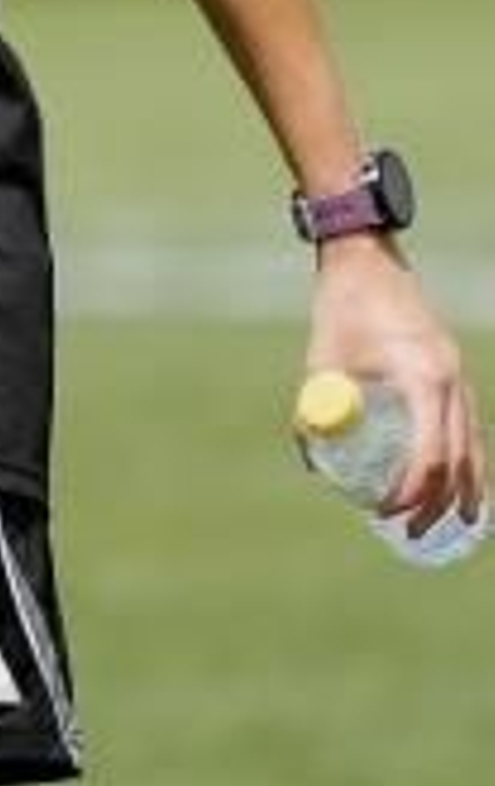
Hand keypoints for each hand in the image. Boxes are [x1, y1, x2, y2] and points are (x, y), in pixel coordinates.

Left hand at [308, 233, 486, 532]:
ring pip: (472, 441)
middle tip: (414, 532)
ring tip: (455, 520)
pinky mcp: (451, 364)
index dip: (411, 491)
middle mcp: (450, 378)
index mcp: (422, 377)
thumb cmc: (341, 304)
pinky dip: (466, 452)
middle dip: (439, 501)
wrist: (365, 254)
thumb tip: (312, 461)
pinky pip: (468, 421)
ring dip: (465, 484)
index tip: (385, 512)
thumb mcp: (322, 358)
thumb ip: (316, 408)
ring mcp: (456, 370)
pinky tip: (459, 473)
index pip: (428, 454)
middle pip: (458, 457)